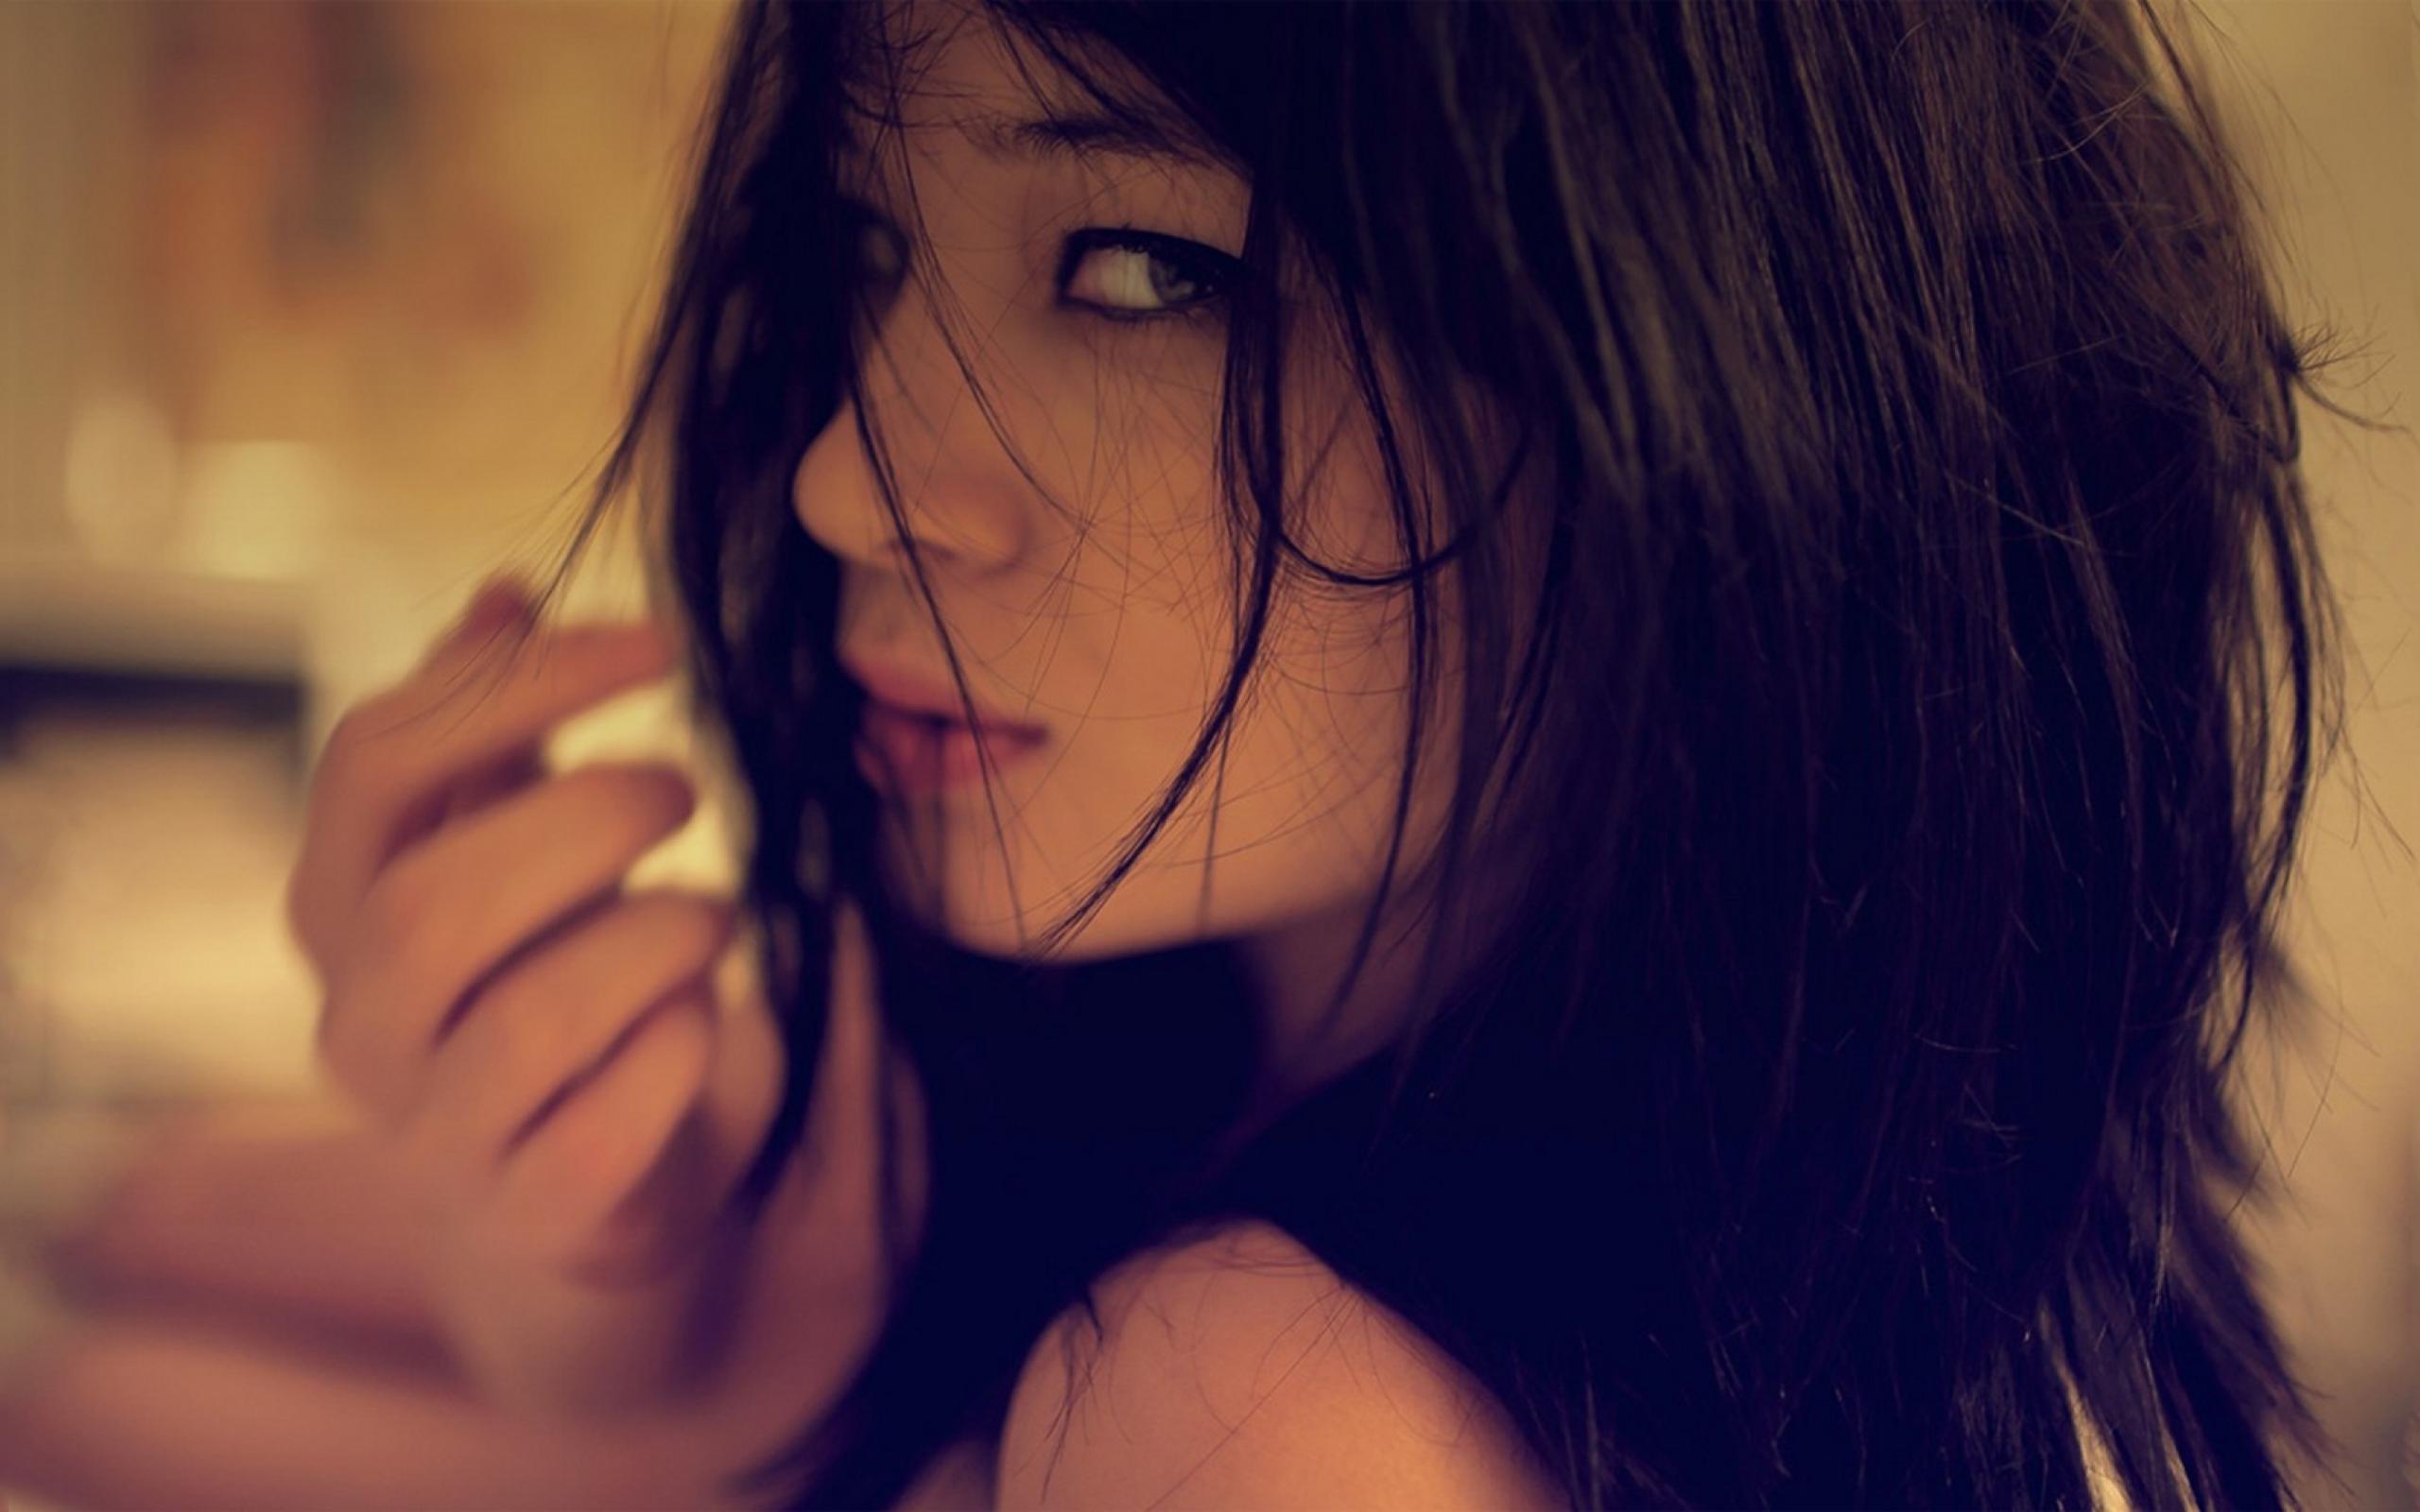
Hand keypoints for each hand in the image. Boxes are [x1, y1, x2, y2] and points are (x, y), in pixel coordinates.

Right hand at [284, 574, 756, 1297]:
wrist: (586, 1180)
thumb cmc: (550, 971)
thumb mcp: (516, 841)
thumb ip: (497, 731)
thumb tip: (500, 590)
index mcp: (337, 903)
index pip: (374, 762)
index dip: (520, 682)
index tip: (661, 643)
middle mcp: (357, 1023)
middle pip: (429, 905)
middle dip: (584, 823)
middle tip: (689, 789)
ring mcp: (430, 1134)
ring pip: (525, 1024)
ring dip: (652, 941)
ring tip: (716, 913)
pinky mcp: (525, 1215)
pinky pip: (598, 1133)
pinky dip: (671, 1057)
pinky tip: (702, 1018)